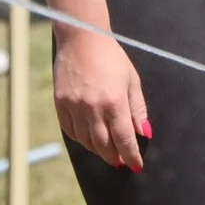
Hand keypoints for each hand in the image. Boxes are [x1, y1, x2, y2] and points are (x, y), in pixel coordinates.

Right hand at [53, 33, 150, 170]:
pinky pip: (71, 131)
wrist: (82, 39)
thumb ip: (138, 109)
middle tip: (122, 162)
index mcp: (114, 101)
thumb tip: (144, 133)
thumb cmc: (112, 58)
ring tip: (108, 152)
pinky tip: (90, 139)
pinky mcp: (60, 104)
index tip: (136, 164)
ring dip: (98, 150)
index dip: (131, 154)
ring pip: (86, 141)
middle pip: (103, 145)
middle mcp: (92, 107)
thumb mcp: (132, 80)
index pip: (124, 138)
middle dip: (114, 157)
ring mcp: (74, 106)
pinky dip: (82, 139)